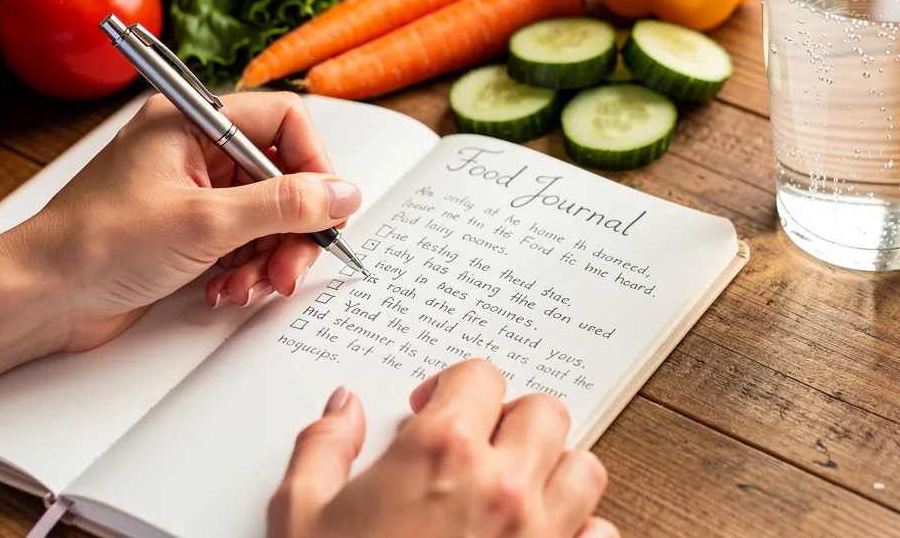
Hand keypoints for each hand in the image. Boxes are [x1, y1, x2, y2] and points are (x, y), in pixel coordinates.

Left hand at [6, 91, 360, 351]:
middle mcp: (195, 148)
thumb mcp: (205, 223)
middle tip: (291, 266)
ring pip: (268, 215)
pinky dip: (246, 269)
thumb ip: (284, 206)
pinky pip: (245, 241)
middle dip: (293, 227)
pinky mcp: (189, 230)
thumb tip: (344, 194)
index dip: (315, 164)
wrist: (39, 297)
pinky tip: (224, 290)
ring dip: (269, 256)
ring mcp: (193, 191)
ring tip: (249, 286)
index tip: (327, 208)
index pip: (284, 120)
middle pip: (283, 174)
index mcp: (192, 120)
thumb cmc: (96, 244)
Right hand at [267, 359, 616, 537]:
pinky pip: (599, 535)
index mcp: (440, 452)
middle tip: (476, 444)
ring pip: (582, 468)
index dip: (453, 385)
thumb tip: (343, 410)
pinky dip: (580, 531)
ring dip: (553, 470)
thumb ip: (323, 448)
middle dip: (510, 420)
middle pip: (543, 413)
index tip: (434, 407)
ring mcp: (539, 534)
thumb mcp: (300, 516)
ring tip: (513, 488)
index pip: (481, 376)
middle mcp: (501, 485)